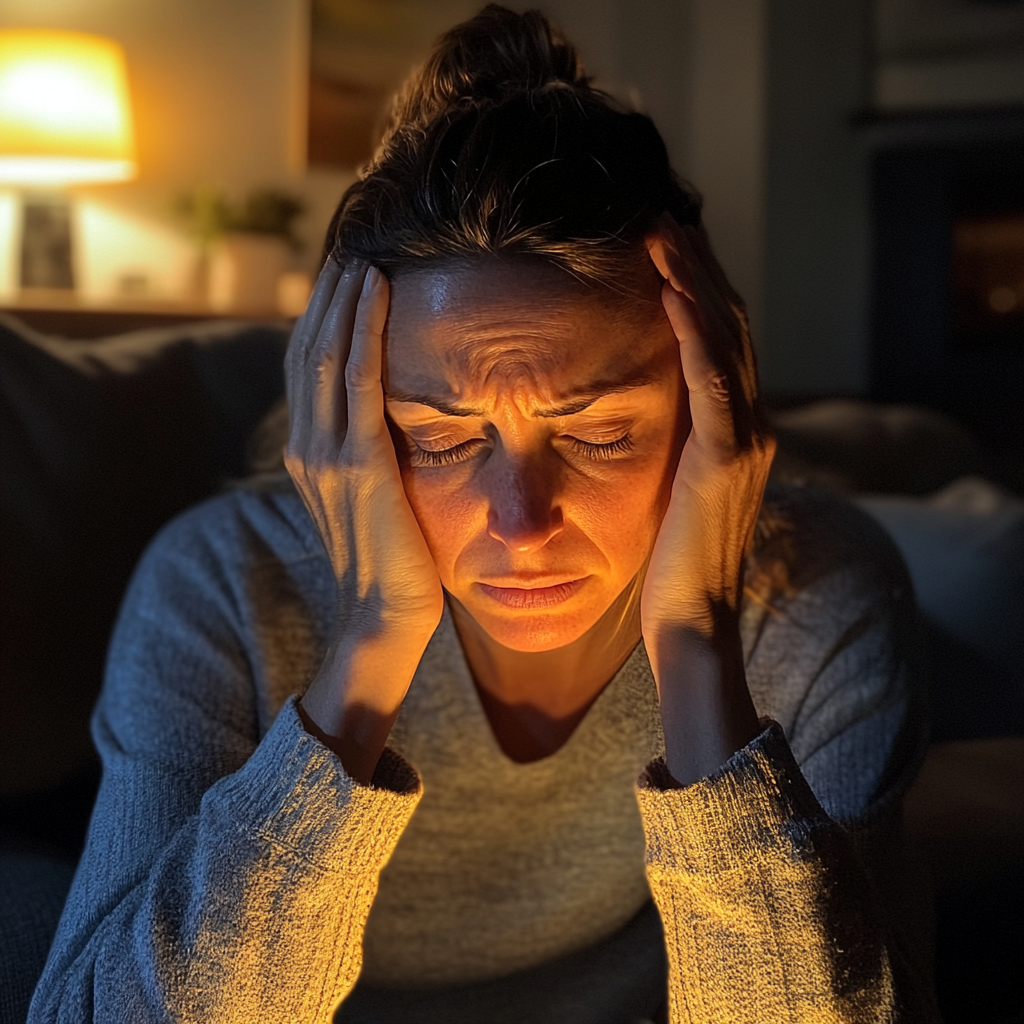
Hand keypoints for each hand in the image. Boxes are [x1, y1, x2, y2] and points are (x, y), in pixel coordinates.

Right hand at [284, 260, 443, 779]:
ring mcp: (327, 455)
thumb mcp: (374, 498)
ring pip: (328, 355)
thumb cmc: (394, 561)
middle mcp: (307, 446)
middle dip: (328, 297)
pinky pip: (359, 381)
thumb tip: (394, 417)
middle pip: (309, 350)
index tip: (345, 276)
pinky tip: (380, 293)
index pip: (310, 368)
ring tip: (362, 256)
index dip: (324, 319)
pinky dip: (366, 331)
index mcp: (309, 453)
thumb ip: (370, 454)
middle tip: (350, 248)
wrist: (385, 619)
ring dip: (345, 300)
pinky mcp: (360, 465)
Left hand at [642, 217, 774, 783]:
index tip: (653, 240)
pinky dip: (695, 332)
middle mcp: (747, 425)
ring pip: (725, 339)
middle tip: (658, 211)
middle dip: (694, 264)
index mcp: (728, 431)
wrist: (690, 629)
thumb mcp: (663, 494)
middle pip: (726, 322)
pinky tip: (670, 289)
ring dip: (694, 279)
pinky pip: (712, 383)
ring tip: (661, 228)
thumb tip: (629, 416)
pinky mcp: (725, 463)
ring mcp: (743, 441)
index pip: (714, 338)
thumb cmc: (667, 569)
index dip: (690, 284)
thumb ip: (662, 450)